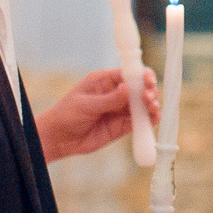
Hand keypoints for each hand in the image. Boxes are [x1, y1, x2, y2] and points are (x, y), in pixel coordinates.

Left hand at [36, 67, 153, 162]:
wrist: (58, 139)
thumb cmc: (66, 115)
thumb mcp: (86, 105)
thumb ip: (108, 99)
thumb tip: (128, 88)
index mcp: (104, 81)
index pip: (128, 73)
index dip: (141, 75)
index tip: (148, 80)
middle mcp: (115, 94)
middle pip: (139, 88)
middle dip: (148, 90)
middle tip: (148, 97)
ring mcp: (119, 110)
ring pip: (142, 105)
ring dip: (151, 105)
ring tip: (152, 108)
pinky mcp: (121, 126)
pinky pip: (139, 122)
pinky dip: (149, 120)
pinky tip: (154, 118)